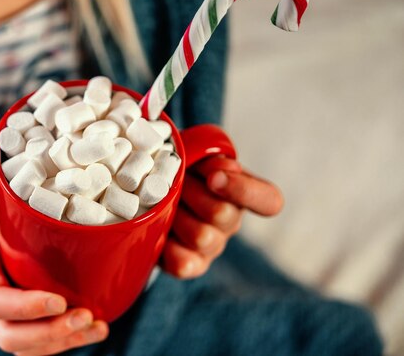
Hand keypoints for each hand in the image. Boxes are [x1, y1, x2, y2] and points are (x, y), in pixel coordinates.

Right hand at [0, 172, 108, 354]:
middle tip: (86, 317)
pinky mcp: (17, 318)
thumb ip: (16, 175)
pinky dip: (62, 342)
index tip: (59, 300)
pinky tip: (94, 329)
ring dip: (62, 343)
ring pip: (25, 345)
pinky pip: (34, 340)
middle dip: (50, 334)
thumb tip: (59, 143)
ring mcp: (1, 315)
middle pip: (10, 336)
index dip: (25, 307)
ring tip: (98, 328)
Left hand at [162, 156, 283, 277]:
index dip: (244, 190)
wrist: (150, 191)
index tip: (214, 177)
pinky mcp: (191, 263)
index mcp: (240, 192)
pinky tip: (160, 231)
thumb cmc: (177, 168)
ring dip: (177, 215)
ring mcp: (212, 245)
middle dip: (192, 193)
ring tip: (163, 202)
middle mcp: (231, 221)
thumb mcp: (192, 153)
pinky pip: (185, 264)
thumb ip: (208, 156)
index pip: (268, 200)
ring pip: (201, 237)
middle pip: (222, 214)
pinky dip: (169, 248)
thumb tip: (219, 169)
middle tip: (174, 180)